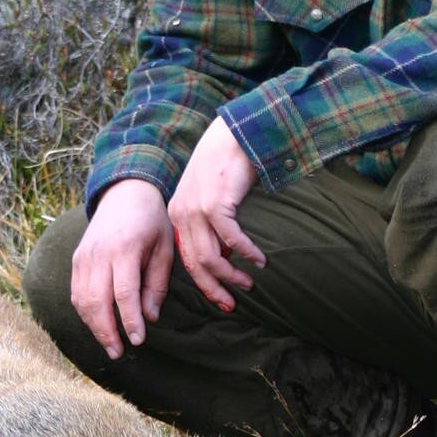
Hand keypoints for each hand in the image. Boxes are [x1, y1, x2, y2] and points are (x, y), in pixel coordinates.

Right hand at [70, 178, 172, 358]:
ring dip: (94, 327)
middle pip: (96, 301)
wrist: (125, 193)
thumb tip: (149, 317)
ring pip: (81, 300)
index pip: (124, 293)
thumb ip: (157, 283)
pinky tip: (99, 326)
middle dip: (106, 332)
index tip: (138, 340)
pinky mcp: (76, 260)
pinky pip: (76, 292)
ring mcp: (83, 256)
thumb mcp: (165, 249)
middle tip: (118, 353)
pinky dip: (85, 313)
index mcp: (124, 249)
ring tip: (109, 345)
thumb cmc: (151, 222)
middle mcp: (99, 253)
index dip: (129, 321)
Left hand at [167, 116, 265, 311]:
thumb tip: (226, 257)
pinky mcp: (215, 204)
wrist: (235, 134)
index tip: (222, 299)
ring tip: (250, 281)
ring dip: (232, 274)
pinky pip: (231, 240)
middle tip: (233, 302)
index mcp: (176, 215)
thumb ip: (212, 227)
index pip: (185, 260)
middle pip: (195, 265)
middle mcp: (181, 214)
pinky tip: (259, 259)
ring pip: (211, 258)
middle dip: (215, 288)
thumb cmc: (227, 166)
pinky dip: (247, 253)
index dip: (204, 283)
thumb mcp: (212, 199)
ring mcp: (196, 209)